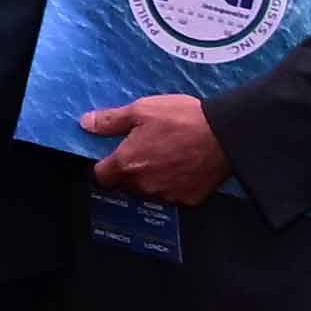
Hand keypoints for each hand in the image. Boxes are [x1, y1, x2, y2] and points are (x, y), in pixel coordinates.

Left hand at [77, 93, 229, 210]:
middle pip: (125, 185)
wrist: (225, 134)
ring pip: (149, 191)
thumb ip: (110, 120)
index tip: (113, 154)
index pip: (101, 176)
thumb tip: (86, 124)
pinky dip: (174, 184)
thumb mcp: (141, 110)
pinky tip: (184, 166)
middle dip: (129, 171)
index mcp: (127, 164)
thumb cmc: (182, 119)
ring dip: (151, 179)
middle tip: (144, 149)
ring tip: (166, 155)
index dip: (104, 165)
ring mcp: (167, 196)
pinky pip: (173, 195)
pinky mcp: (189, 200)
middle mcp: (144, 186)